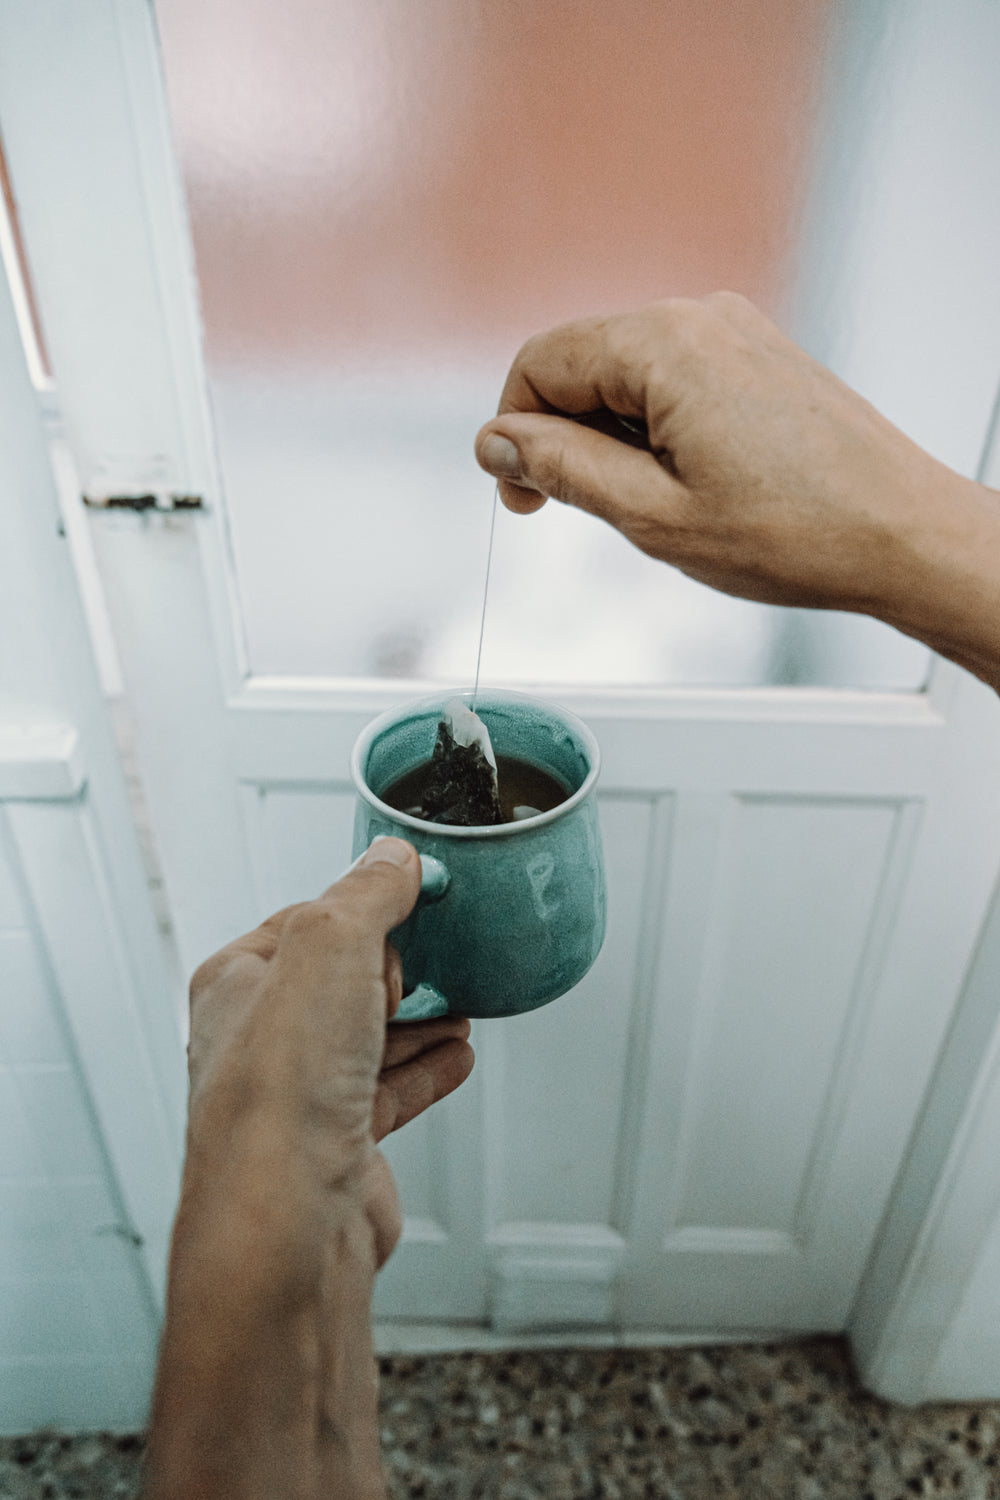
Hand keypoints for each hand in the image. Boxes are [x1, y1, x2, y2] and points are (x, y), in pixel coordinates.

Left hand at [144, 838, 473, 1499]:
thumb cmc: (282, 1091)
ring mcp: (302, 1097)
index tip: (416, 891)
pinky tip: (458, 1055)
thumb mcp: (330, 948)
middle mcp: (261, 1041)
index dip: (363, 906)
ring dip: (419, 1017)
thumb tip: (392, 859)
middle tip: (442, 947)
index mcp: (237, 983)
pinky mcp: (343, 1146)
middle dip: (395, 965)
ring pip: (368, 1039)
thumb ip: (366, 895)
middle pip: (339, 981)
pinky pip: (391, 1093)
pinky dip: (428, 1070)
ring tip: (462, 1001)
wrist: (290, 1222)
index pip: (305, 921)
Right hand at [475, 293, 999, 689]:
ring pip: (626, 374)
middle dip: (562, 436)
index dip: (512, 433)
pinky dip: (654, 428)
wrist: (903, 536)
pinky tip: (687, 482)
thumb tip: (497, 442)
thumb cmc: (799, 533)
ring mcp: (735, 331)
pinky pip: (673, 378)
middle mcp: (701, 317)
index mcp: (667, 344)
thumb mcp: (654, 515)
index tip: (521, 496)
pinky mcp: (758, 356)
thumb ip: (562, 468)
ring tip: (655, 505)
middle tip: (582, 512)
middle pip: (581, 361)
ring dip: (612, 438)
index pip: (539, 362)